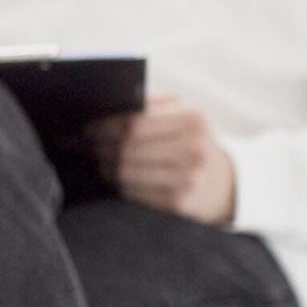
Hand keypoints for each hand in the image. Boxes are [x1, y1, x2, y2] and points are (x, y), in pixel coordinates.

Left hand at [86, 94, 236, 224]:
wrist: (220, 183)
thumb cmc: (188, 140)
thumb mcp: (180, 114)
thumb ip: (149, 103)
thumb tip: (104, 102)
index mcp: (193, 119)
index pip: (134, 122)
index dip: (104, 126)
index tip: (88, 127)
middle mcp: (194, 149)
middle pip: (127, 148)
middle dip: (99, 146)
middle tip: (87, 145)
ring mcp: (188, 179)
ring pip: (125, 172)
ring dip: (104, 166)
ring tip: (99, 160)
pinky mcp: (178, 204)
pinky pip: (132, 193)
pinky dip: (117, 184)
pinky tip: (115, 177)